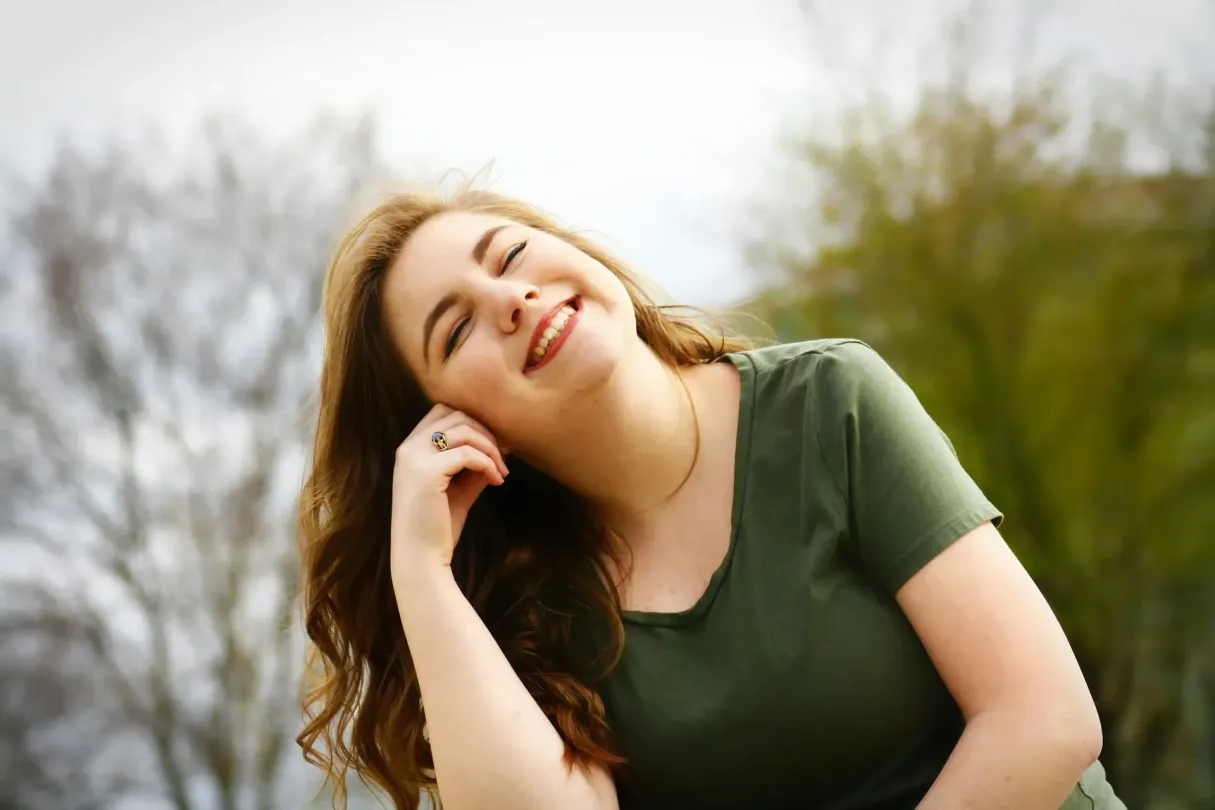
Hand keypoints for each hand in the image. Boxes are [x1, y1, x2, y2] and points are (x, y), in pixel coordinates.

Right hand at [389, 405, 509, 583]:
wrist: (421, 559)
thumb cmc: (438, 526)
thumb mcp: (459, 487)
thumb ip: (474, 464)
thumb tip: (499, 446)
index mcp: (410, 448)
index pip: (443, 412)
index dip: (474, 423)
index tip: (495, 445)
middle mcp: (408, 448)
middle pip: (455, 414)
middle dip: (486, 432)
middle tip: (504, 456)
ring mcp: (414, 458)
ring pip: (464, 430)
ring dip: (490, 448)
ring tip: (501, 472)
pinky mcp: (426, 473)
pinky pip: (467, 453)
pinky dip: (488, 464)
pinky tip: (496, 481)